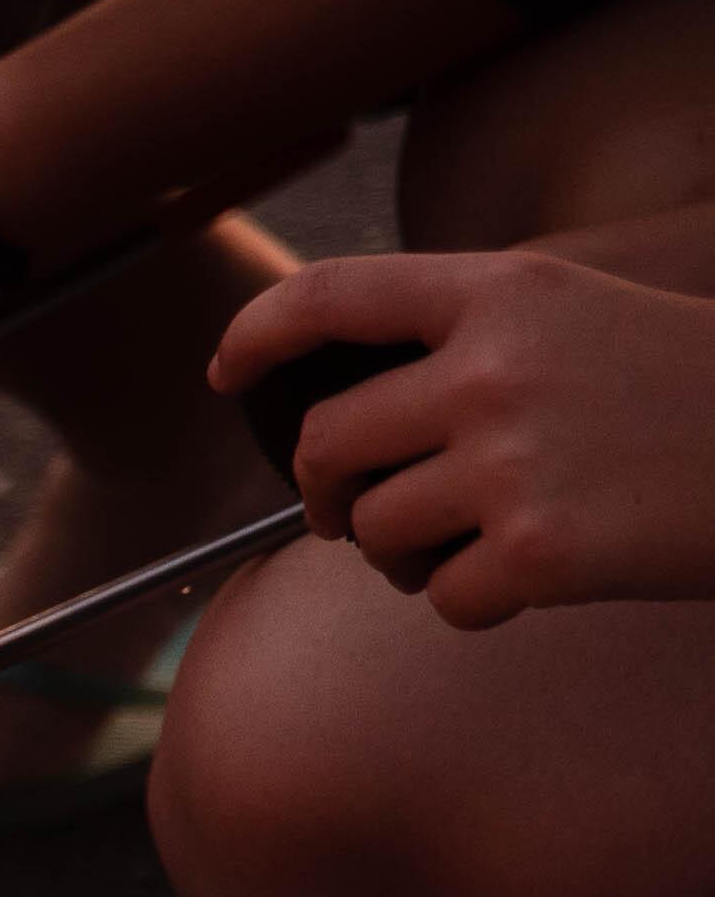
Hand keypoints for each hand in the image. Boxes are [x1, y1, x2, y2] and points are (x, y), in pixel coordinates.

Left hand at [209, 247, 714, 624]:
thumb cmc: (701, 395)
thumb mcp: (590, 319)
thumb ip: (479, 341)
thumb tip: (361, 413)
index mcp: (505, 291)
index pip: (332, 294)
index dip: (258, 335)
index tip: (228, 376)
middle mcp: (491, 367)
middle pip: (330, 443)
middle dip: (326, 492)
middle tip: (354, 516)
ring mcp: (511, 459)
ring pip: (375, 532)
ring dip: (406, 556)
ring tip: (478, 544)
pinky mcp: (538, 551)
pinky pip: (443, 600)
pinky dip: (477, 605)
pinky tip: (538, 582)